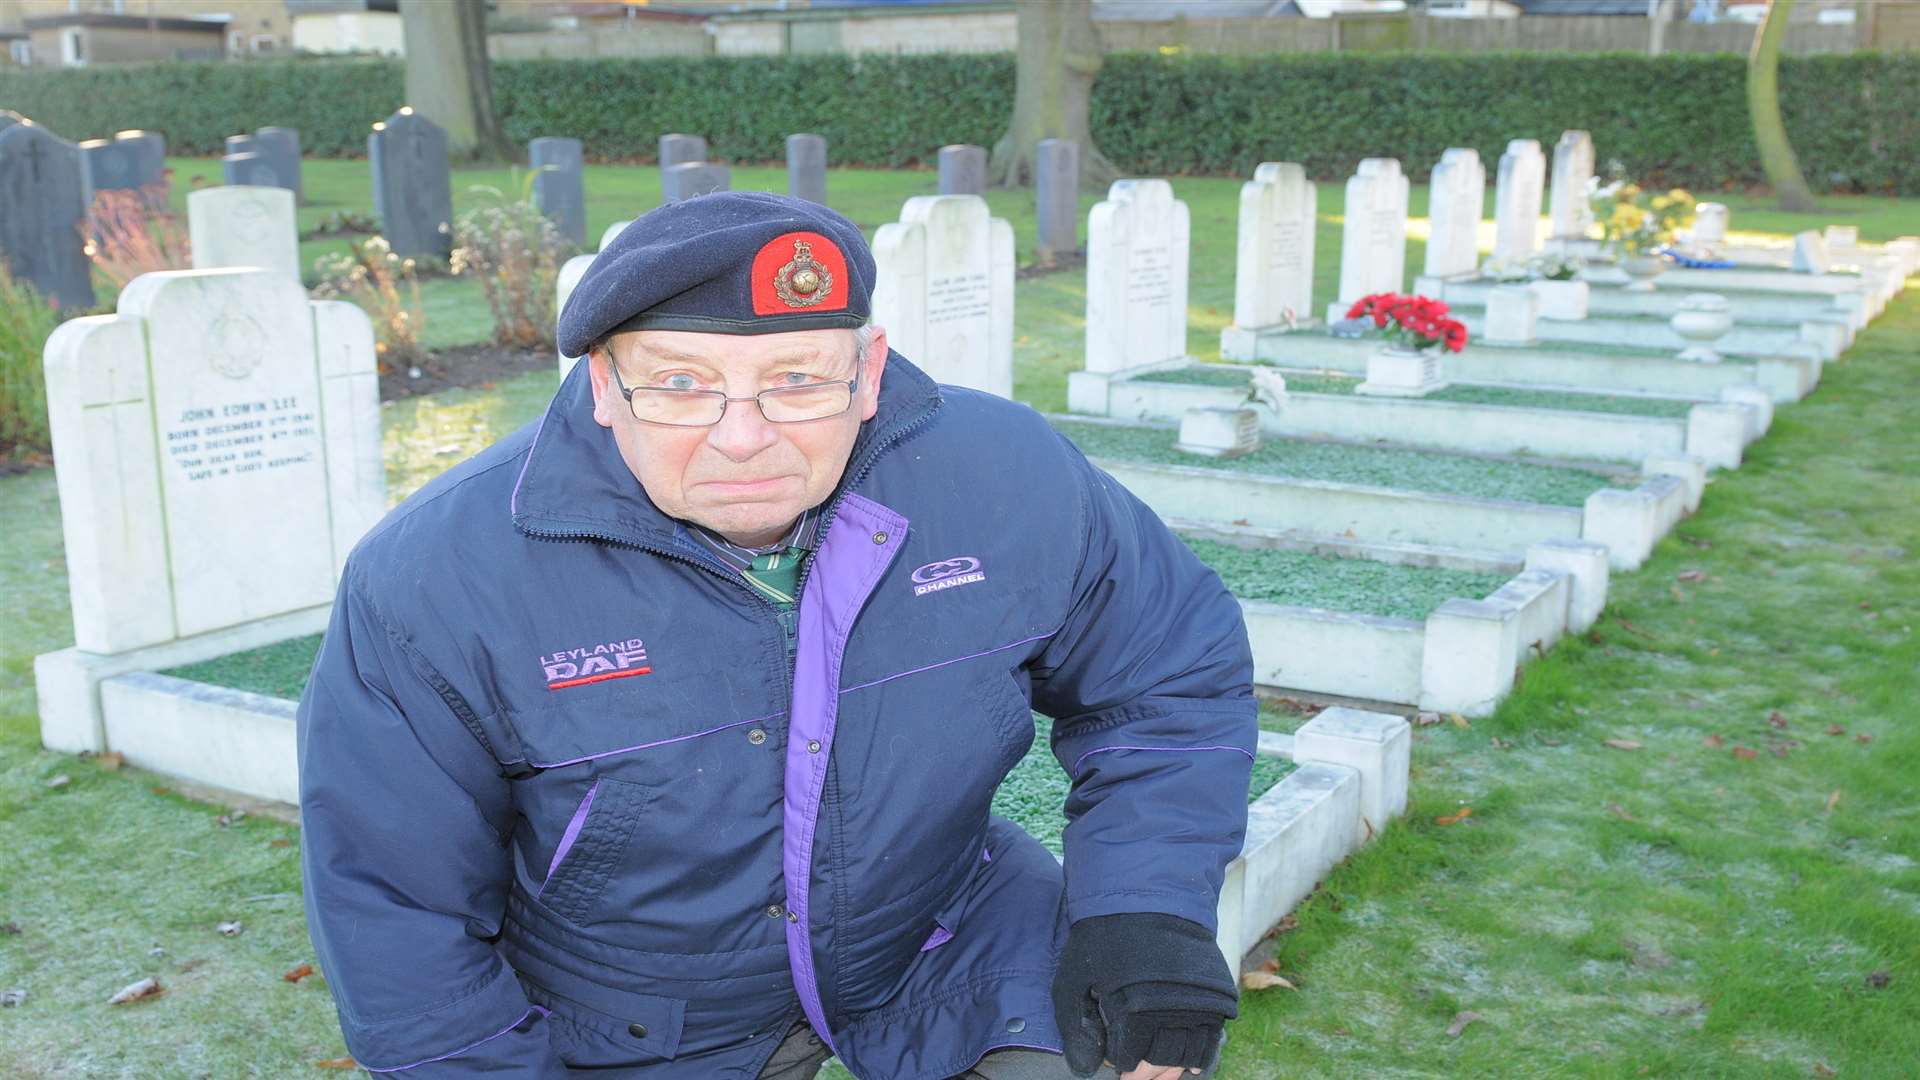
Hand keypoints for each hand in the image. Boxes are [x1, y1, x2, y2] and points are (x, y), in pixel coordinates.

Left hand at [1051, 913, 1235, 1077]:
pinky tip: (1189, 1066)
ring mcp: (1196, 1005)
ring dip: (1171, 1071)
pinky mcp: (1214, 996)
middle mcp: (1170, 1014)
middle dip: (1144, 1075)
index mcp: (1134, 1012)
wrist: (1147, 896)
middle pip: (1159, 1063)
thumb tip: (1087, 1068)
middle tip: (1134, 1077)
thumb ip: (1076, 1026)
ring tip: (1160, 1076)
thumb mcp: (1073, 978)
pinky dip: (1201, 1055)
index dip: (1119, 1063)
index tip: (1112, 1060)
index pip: (1129, 1059)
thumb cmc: (1103, 936)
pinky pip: (1211, 1039)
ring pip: (1187, 1055)